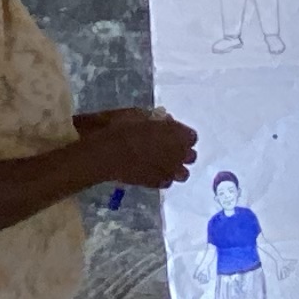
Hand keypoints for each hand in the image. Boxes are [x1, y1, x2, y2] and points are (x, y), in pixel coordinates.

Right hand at [81, 108, 198, 188]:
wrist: (107, 152)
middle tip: (168, 148)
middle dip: (182, 152)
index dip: (182, 134)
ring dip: (176, 168)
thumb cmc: (122, 127)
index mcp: (178, 135)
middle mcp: (178, 155)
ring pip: (183, 174)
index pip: (192, 137)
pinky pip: (167, 182)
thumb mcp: (141, 114)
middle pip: (191, 156)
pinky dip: (162, 177)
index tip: (172, 132)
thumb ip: (157, 120)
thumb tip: (164, 121)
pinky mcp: (157, 184)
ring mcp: (169, 172)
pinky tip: (152, 171)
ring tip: (162, 163)